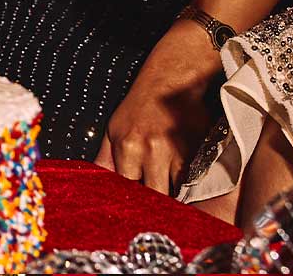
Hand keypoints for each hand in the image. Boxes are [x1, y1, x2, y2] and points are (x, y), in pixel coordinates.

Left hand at [94, 19, 219, 193]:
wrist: (171, 82)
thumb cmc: (138, 107)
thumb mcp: (114, 129)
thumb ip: (105, 158)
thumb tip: (92, 181)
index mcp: (128, 147)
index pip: (126, 188)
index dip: (129, 201)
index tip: (131, 209)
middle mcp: (152, 152)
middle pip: (154, 195)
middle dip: (153, 204)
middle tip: (152, 210)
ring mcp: (179, 153)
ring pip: (177, 192)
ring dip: (173, 197)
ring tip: (167, 197)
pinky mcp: (200, 153)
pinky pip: (194, 181)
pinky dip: (189, 187)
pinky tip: (183, 185)